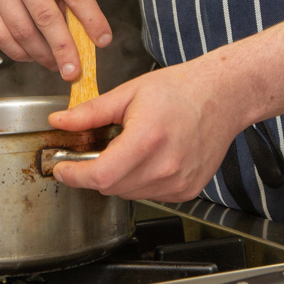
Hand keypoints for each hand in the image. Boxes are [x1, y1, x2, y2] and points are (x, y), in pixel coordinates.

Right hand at [0, 0, 111, 78]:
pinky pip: (0, 36)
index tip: (102, 40)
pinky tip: (32, 55)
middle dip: (64, 50)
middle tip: (74, 70)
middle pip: (46, 18)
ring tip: (55, 64)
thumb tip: (82, 29)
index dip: (92, 20)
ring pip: (22, 32)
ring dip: (42, 55)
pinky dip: (19, 52)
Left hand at [46, 60, 244, 200]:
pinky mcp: (187, 190)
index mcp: (146, 139)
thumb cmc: (180, 89)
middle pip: (111, 187)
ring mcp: (178, 182)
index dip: (75, 175)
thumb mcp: (130, 92)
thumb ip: (91, 111)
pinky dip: (141, 181)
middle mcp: (164, 166)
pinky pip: (150, 194)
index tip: (63, 169)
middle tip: (97, 149)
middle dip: (95, 171)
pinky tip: (151, 157)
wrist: (223, 95)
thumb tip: (60, 122)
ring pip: (129, 193)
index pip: (100, 175)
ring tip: (131, 147)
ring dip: (119, 177)